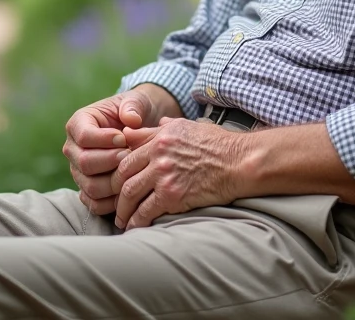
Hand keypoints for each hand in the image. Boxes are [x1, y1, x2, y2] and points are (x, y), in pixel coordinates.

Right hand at [62, 88, 172, 214]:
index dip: (104, 139)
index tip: (124, 138)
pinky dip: (112, 201)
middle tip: (130, 156)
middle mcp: (72, 149)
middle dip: (111, 162)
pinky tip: (128, 189)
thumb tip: (131, 120)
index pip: (83, 136)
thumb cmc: (134, 113)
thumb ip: (132, 106)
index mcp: (78, 124)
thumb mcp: (135, 102)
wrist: (138, 131)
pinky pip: (94, 203)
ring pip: (90, 186)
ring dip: (115, 182)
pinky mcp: (86, 189)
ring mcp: (78, 171)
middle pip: (85, 163)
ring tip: (132, 171)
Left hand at [111, 117, 244, 230]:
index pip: (127, 155)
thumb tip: (148, 127)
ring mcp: (164, 174)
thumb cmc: (219, 145)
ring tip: (122, 220)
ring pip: (129, 194)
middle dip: (115, 193)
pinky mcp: (172, 195)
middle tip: (116, 205)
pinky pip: (146, 211)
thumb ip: (162, 129)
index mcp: (160, 137)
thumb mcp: (187, 127)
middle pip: (123, 175)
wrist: (239, 162)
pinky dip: (137, 221)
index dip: (117, 172)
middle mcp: (158, 154)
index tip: (117, 184)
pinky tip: (135, 227)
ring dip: (123, 210)